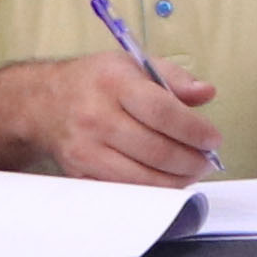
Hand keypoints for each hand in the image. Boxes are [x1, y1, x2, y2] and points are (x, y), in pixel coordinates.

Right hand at [18, 48, 221, 186]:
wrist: (43, 103)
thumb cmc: (95, 83)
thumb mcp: (133, 64)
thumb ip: (174, 77)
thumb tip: (206, 93)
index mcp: (114, 83)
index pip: (162, 111)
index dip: (194, 130)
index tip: (212, 139)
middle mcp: (97, 117)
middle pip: (156, 150)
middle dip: (191, 162)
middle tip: (206, 161)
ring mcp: (86, 150)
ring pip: (142, 178)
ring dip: (175, 182)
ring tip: (190, 173)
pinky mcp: (80, 174)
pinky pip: (124, 191)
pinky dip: (150, 192)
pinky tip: (164, 182)